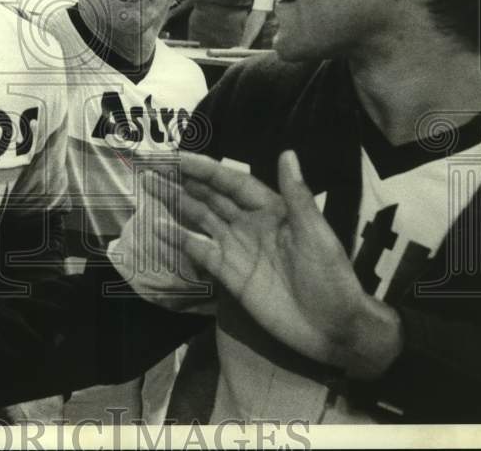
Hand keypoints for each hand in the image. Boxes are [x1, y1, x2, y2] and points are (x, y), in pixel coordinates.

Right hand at [167, 151, 401, 378]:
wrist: (332, 327)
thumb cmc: (329, 276)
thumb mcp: (316, 234)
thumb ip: (296, 196)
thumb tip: (286, 152)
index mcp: (272, 210)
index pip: (232, 182)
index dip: (206, 169)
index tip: (178, 157)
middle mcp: (249, 224)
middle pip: (211, 196)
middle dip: (184, 181)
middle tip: (153, 166)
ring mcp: (237, 249)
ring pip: (201, 219)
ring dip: (177, 203)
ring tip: (149, 187)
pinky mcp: (229, 275)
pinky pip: (200, 251)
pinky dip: (180, 239)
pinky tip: (159, 227)